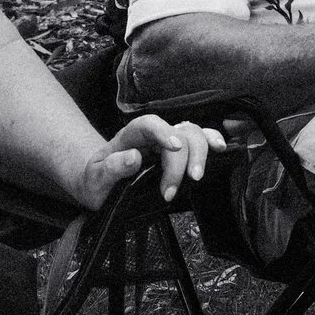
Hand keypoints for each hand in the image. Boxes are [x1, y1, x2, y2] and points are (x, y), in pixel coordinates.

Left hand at [81, 114, 223, 202]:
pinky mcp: (179, 152)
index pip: (148, 124)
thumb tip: (133, 157)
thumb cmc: (96, 179)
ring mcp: (167, 142)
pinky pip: (200, 139)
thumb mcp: (94, 178)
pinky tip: (221, 149)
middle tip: (172, 191)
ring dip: (200, 154)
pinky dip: (212, 140)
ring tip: (196, 178)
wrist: (100, 181)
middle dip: (182, 159)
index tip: (175, 148)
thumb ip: (112, 168)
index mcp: (129, 137)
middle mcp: (152, 136)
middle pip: (177, 132)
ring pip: (193, 134)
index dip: (163, 132)